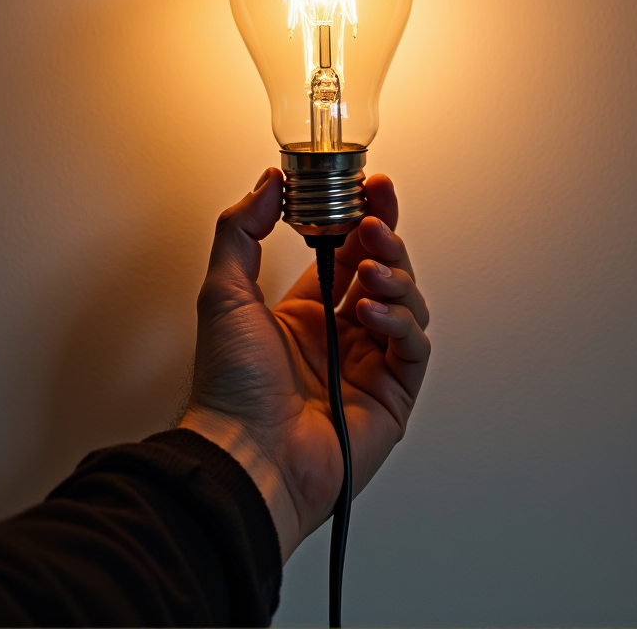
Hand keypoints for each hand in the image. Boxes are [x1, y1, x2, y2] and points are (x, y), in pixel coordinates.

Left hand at [179, 169, 429, 561]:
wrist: (245, 454)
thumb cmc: (229, 388)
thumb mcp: (223, 293)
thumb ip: (241, 230)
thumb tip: (266, 183)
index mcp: (306, 312)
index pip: (348, 253)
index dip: (363, 218)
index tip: (370, 188)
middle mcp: (340, 335)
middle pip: (384, 271)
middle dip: (386, 239)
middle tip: (376, 220)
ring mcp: (368, 364)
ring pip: (407, 303)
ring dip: (394, 277)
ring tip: (371, 271)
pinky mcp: (391, 395)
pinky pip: (413, 347)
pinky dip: (400, 322)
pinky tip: (371, 313)